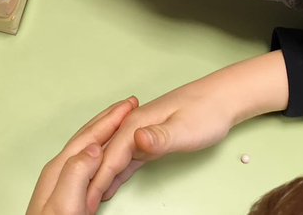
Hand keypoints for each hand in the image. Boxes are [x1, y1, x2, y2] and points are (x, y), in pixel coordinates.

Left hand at [27, 98, 137, 214]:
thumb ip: (77, 173)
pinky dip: (106, 152)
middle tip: (128, 106)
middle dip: (109, 119)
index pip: (89, 136)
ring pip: (91, 148)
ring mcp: (65, 183)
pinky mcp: (73, 195)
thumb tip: (95, 148)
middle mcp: (61, 172)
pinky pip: (93, 164)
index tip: (128, 105)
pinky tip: (109, 154)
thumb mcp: (64, 203)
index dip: (111, 119)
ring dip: (108, 133)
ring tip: (122, 123)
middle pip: (88, 136)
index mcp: (60, 170)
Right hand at [87, 52, 288, 210]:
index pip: (110, 158)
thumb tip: (136, 139)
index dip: (97, 180)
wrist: (222, 98)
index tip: (85, 200)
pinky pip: (126, 160)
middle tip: (80, 206)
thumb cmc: (206, 111)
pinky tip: (109, 185)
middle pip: (105, 158)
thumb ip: (159, 136)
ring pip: (112, 160)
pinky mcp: (149, 140)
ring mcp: (140, 134)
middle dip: (90, 181)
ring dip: (100, 179)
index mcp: (135, 124)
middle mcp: (132, 128)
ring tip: (88, 200)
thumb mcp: (185, 128)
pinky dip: (115, 174)